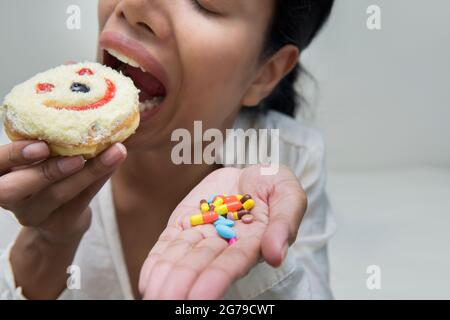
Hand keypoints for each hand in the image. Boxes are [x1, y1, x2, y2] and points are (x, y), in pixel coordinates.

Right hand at [0, 140, 125, 242]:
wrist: (58, 220)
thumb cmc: (44, 175)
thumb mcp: (35, 159)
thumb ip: (47, 140)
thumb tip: (87, 103)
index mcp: (0, 173)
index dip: (13, 156)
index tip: (41, 146)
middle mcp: (9, 196)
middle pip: (15, 189)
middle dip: (46, 172)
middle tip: (77, 158)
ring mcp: (33, 214)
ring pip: (58, 194)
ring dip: (89, 172)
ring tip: (114, 153)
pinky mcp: (60, 223)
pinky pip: (82, 199)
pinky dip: (100, 176)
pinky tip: (116, 160)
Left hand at [139, 165, 306, 299]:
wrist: (248, 171)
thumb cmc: (274, 184)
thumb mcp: (288, 194)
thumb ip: (285, 223)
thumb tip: (276, 254)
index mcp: (251, 243)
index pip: (231, 264)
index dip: (214, 281)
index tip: (197, 299)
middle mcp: (224, 245)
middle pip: (200, 265)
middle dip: (182, 285)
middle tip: (163, 302)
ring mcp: (201, 234)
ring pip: (181, 258)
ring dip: (165, 277)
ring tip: (150, 295)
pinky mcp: (184, 223)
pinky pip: (168, 245)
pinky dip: (156, 262)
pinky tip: (146, 280)